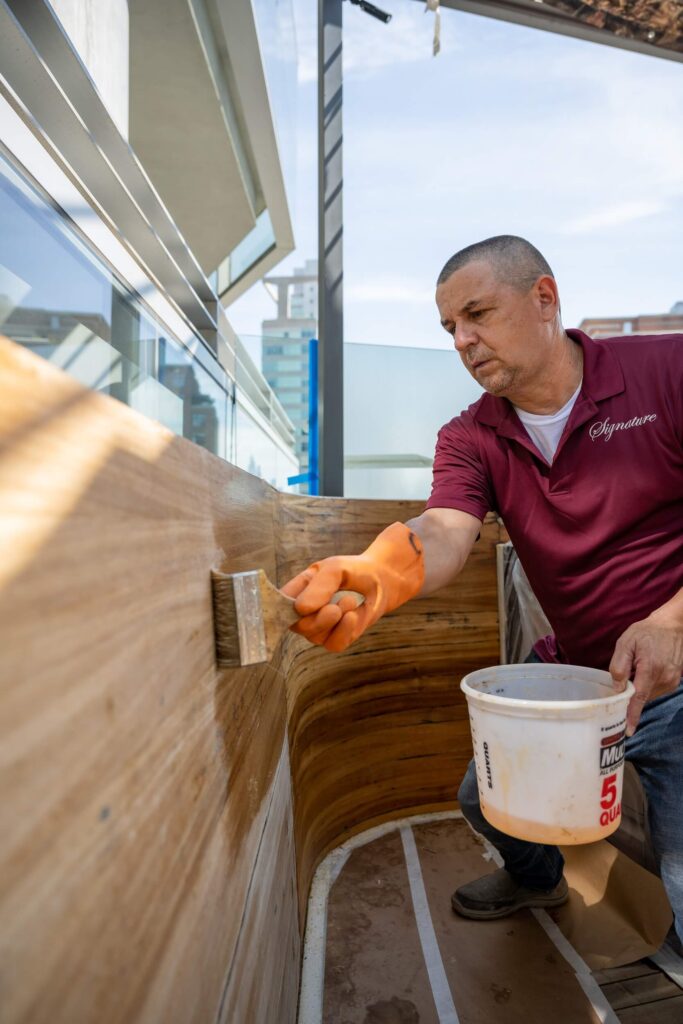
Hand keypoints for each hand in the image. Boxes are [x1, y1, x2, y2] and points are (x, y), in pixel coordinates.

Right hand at [280, 522, 423, 652]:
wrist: (382, 580)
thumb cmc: (354, 571)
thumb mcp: (335, 569)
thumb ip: (318, 586)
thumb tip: (301, 609)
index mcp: (296, 592)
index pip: (276, 606)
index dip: (279, 610)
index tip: (295, 607)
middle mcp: (303, 613)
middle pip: (297, 626)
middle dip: (319, 617)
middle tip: (336, 604)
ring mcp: (319, 628)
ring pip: (314, 637)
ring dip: (335, 620)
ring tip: (349, 602)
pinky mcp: (336, 639)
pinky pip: (333, 645)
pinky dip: (344, 631)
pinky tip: (353, 616)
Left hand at [609, 611, 682, 736]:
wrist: (671, 625)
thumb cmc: (646, 632)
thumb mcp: (626, 643)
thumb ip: (619, 666)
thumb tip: (618, 688)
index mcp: (650, 668)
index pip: (639, 698)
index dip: (632, 715)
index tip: (628, 730)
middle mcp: (664, 678)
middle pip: (643, 698)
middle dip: (631, 697)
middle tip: (622, 684)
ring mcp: (672, 680)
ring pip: (649, 695)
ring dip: (640, 690)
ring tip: (637, 671)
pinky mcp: (675, 681)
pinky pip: (656, 690)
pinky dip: (648, 686)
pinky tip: (645, 671)